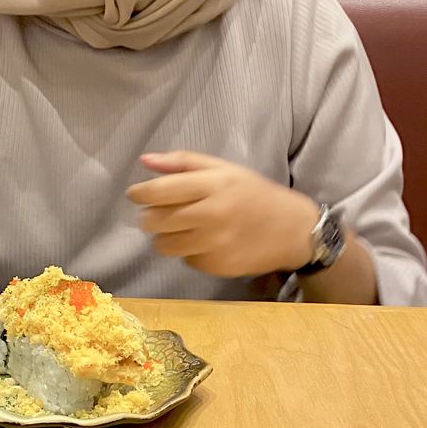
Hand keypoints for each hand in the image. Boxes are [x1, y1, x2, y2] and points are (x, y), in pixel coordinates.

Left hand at [126, 151, 319, 277]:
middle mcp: (212, 214)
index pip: (160, 191)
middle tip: (157, 214)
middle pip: (156, 221)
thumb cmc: (254, 194)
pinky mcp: (217, 266)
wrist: (291, 230)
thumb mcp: (224, 169)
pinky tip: (205, 243)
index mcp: (213, 184)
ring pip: (164, 245)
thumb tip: (145, 161)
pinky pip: (186, 260)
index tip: (135, 195)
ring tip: (180, 229)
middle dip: (149, 217)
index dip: (140, 193)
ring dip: (165, 237)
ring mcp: (214, 244)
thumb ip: (184, 163)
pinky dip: (189, 252)